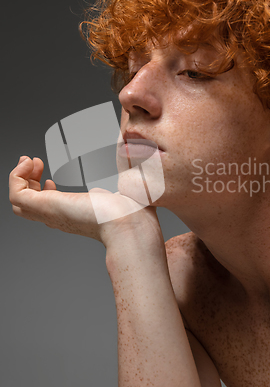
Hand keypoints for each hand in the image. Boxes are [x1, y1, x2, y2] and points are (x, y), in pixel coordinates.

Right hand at [9, 156, 162, 251]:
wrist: (132, 224)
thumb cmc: (136, 214)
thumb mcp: (124, 193)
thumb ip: (118, 188)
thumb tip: (116, 181)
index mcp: (77, 215)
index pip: (48, 209)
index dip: (42, 190)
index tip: (49, 177)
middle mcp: (60, 217)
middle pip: (27, 206)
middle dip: (27, 182)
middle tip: (35, 164)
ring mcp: (51, 214)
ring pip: (19, 202)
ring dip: (19, 178)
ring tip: (30, 161)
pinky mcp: (46, 207)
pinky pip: (17, 195)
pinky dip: (16, 177)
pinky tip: (29, 163)